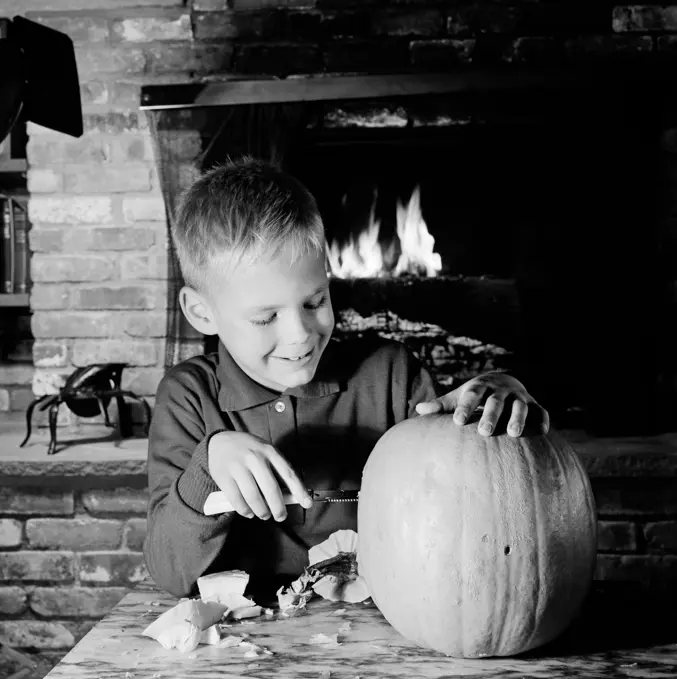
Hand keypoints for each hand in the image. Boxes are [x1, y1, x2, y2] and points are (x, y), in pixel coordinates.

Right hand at [207, 431, 311, 521]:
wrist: (219, 442)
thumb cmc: (249, 450)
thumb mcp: (265, 452)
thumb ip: (276, 470)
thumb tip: (291, 497)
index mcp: (269, 451)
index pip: (288, 473)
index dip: (299, 490)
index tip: (307, 504)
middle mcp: (254, 457)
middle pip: (271, 489)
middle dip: (278, 508)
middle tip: (280, 517)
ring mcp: (238, 467)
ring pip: (253, 497)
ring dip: (261, 511)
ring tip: (264, 515)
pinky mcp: (223, 477)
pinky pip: (237, 500)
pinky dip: (245, 510)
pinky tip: (249, 512)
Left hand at [415, 371, 548, 436]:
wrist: (503, 381)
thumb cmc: (475, 394)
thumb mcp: (459, 396)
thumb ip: (441, 404)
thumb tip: (417, 410)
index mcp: (480, 387)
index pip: (472, 395)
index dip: (465, 407)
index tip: (457, 422)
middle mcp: (501, 390)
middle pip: (496, 401)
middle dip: (491, 415)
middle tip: (484, 432)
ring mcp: (519, 396)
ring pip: (520, 406)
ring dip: (518, 418)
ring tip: (513, 434)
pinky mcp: (535, 405)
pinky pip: (541, 411)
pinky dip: (542, 420)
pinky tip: (542, 432)